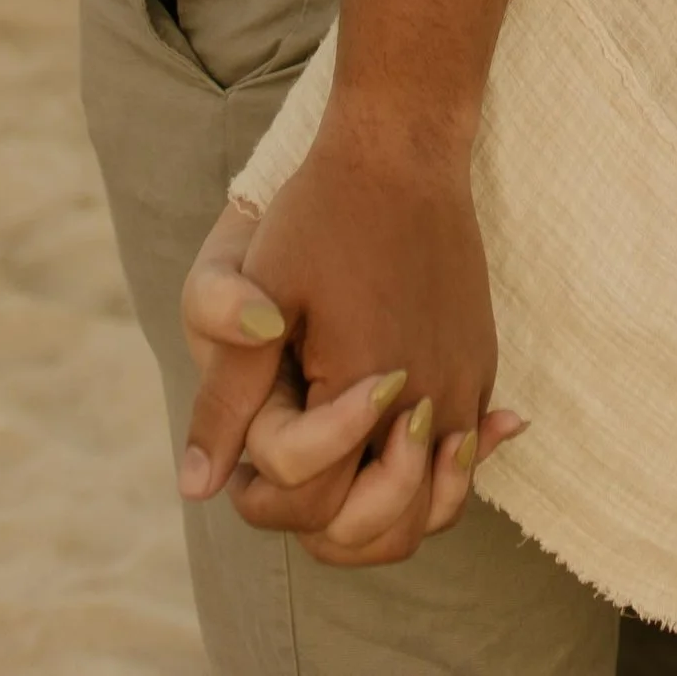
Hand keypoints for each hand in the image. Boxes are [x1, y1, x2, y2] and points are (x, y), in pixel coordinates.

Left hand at [177, 116, 520, 560]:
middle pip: (383, 528)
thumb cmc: (322, 211)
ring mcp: (462, 384)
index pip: (315, 504)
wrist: (402, 147)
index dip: (264, 497)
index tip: (241, 469)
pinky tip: (403, 456)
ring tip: (338, 482)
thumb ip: (230, 396)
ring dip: (385, 516)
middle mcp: (426, 400)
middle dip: (325, 525)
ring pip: (435, 509)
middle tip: (282, 483)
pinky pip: (465, 458)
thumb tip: (197, 486)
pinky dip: (437, 478)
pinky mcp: (479, 364)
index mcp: (366, 388)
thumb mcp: (261, 293)